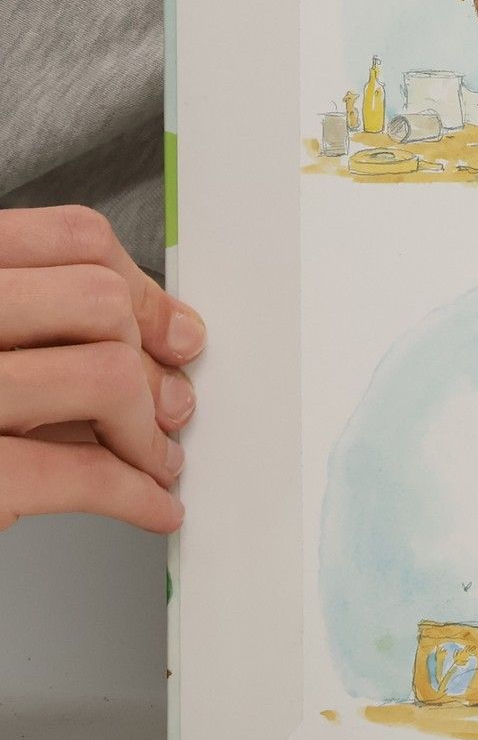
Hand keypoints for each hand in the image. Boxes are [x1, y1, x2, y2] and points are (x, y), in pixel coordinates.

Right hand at [0, 208, 202, 531]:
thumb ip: (44, 327)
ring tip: (151, 457)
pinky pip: (80, 474)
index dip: (140, 287)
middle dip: (151, 360)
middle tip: (169, 403)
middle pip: (99, 301)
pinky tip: (150, 503)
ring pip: (106, 376)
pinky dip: (136, 494)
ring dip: (147, 432)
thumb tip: (164, 336)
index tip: (171, 329)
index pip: (72, 237)